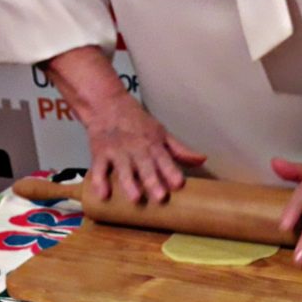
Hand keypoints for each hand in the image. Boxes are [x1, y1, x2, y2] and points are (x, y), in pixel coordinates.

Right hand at [87, 95, 205, 202]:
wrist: (106, 103)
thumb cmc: (137, 122)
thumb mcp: (161, 133)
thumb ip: (180, 150)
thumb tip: (202, 159)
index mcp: (153, 145)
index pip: (164, 159)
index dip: (172, 171)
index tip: (179, 184)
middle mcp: (136, 149)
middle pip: (145, 166)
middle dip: (153, 181)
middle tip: (160, 197)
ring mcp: (117, 152)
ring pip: (123, 169)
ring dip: (129, 183)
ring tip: (135, 198)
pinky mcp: (100, 154)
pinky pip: (99, 169)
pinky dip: (99, 181)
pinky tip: (102, 195)